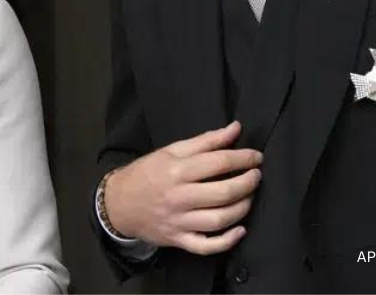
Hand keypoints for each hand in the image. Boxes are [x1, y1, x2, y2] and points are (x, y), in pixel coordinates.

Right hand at [104, 121, 261, 254]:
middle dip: (247, 183)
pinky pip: (207, 246)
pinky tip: (240, 229)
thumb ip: (205, 140)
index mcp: (176, 170)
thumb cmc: (147, 173)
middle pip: (223, 193)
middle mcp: (178, 197)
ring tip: (249, 196)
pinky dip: (227, 241)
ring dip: (242, 208)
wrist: (119, 203)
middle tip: (256, 176)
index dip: (243, 158)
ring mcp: (179, 221)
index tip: (256, 157)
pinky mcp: (179, 239)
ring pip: (219, 220)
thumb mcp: (171, 151)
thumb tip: (235, 128)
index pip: (218, 162)